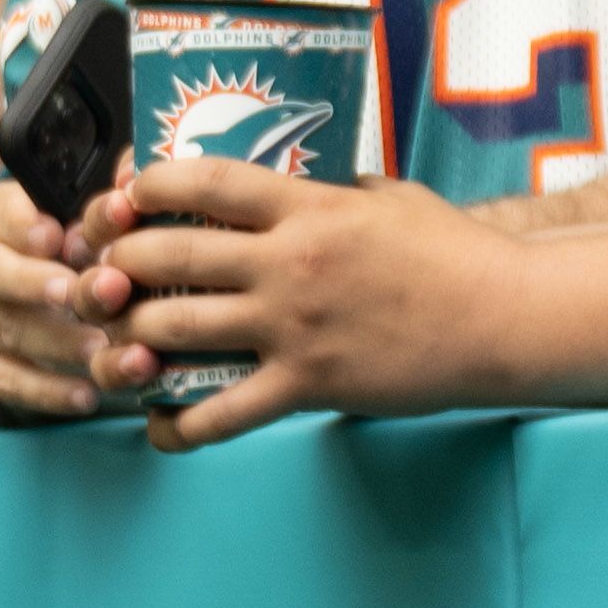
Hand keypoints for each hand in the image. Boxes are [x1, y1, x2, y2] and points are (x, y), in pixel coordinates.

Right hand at [0, 170, 121, 420]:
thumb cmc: (57, 240)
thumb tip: (136, 182)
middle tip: (100, 294)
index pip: (2, 215)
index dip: (30, 227)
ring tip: (103, 350)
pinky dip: (46, 391)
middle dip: (47, 286)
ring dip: (57, 343)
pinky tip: (86, 395)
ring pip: (5, 330)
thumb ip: (101, 200)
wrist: (12, 286)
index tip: (61, 236)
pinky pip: (5, 380)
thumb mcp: (69, 211)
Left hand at [92, 158, 499, 448]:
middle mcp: (289, 263)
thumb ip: (333, 190)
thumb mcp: (390, 197)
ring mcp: (293, 327)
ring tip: (116, 337)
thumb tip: (294, 182)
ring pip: (175, 328)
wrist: (501, 319)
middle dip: (118, 259)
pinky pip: (222, 414)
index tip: (126, 192)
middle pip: (168, 253)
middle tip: (105, 268)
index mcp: (309, 208)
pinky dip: (178, 425)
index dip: (148, 183)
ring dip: (129, 333)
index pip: (205, 181)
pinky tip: (158, 424)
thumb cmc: (453, 252)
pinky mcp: (307, 384)